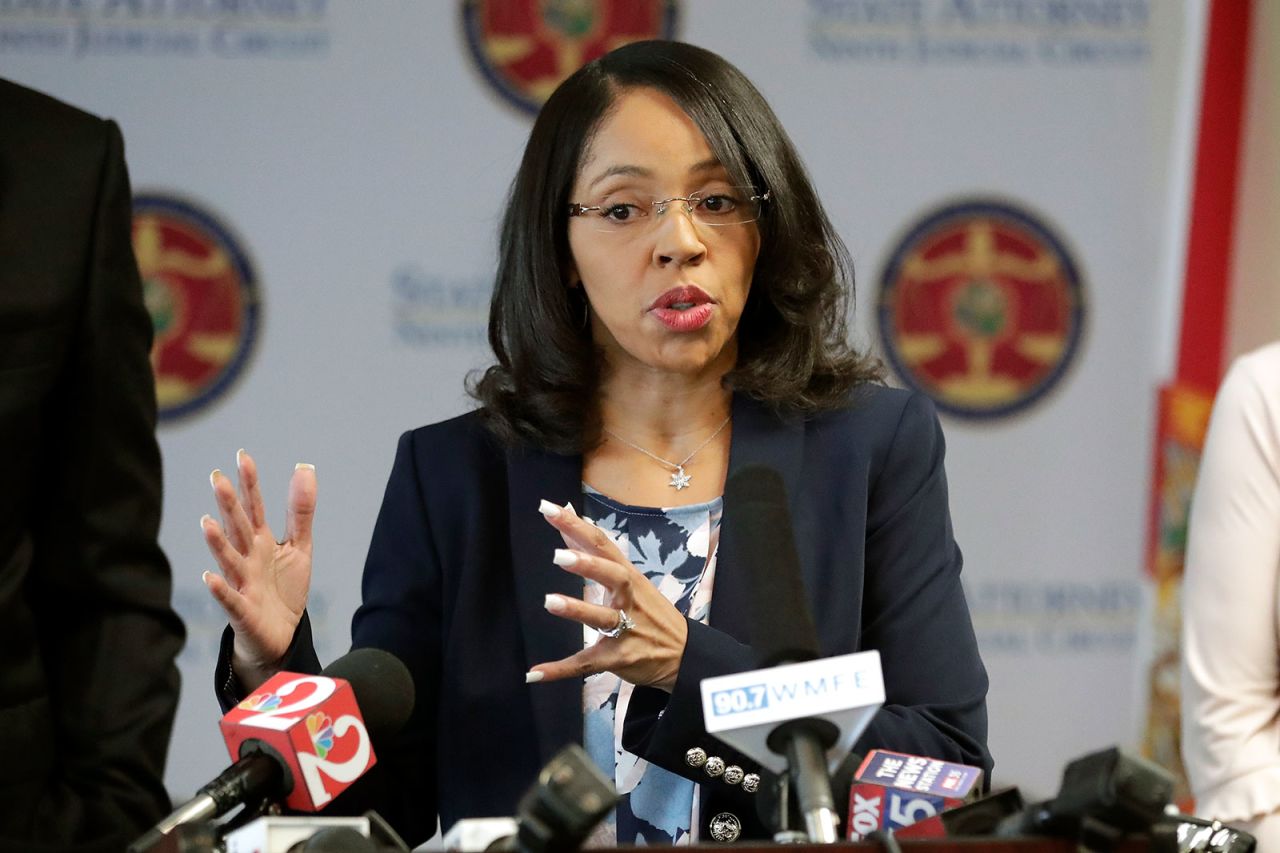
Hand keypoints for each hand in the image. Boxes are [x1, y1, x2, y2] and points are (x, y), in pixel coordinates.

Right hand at [200, 449, 315, 689]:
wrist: (281, 633)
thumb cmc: (284, 587)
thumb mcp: (298, 546)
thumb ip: (299, 510)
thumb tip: (304, 467)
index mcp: (262, 541)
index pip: (255, 507)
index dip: (250, 484)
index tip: (242, 456)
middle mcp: (248, 558)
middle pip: (238, 528)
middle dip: (229, 506)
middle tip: (218, 479)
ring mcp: (242, 583)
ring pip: (229, 559)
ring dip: (218, 543)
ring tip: (207, 523)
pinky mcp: (242, 610)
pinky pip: (230, 598)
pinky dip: (220, 589)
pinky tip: (209, 577)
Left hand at [528, 500, 688, 690]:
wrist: (684, 655)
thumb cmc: (651, 612)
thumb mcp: (630, 579)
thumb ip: (595, 553)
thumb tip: (569, 518)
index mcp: (629, 577)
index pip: (603, 545)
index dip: (577, 527)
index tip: (549, 509)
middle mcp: (629, 599)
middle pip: (611, 576)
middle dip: (587, 565)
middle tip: (557, 555)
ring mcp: (626, 629)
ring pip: (601, 617)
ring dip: (576, 609)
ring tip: (549, 601)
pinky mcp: (618, 658)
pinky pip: (586, 663)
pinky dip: (560, 669)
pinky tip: (534, 672)